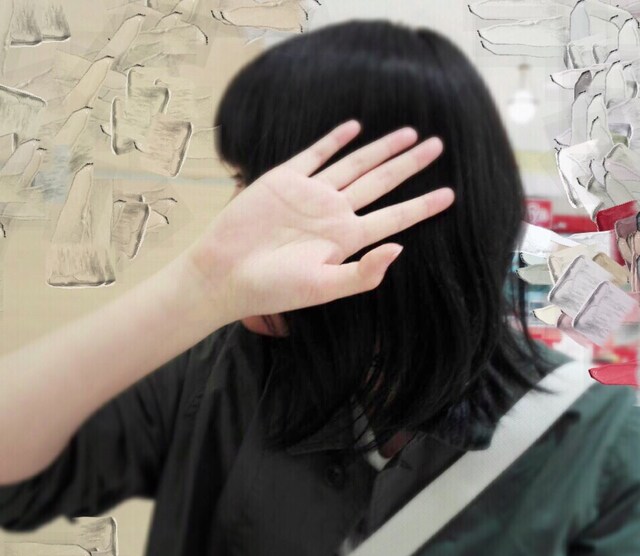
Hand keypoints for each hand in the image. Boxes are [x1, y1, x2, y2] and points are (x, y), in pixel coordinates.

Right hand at [185, 119, 454, 324]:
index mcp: (346, 239)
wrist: (225, 274)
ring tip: (410, 134)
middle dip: (410, 164)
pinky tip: (354, 128)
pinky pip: (316, 153)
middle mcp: (334, 213)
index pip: (394, 218)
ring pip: (356, 165)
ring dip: (382, 149)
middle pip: (382, 182)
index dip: (422, 206)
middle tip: (439, 146)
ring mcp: (311, 194)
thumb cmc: (273, 288)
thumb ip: (363, 273)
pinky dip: (334, 140)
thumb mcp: (323, 288)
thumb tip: (400, 248)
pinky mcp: (285, 179)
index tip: (449, 195)